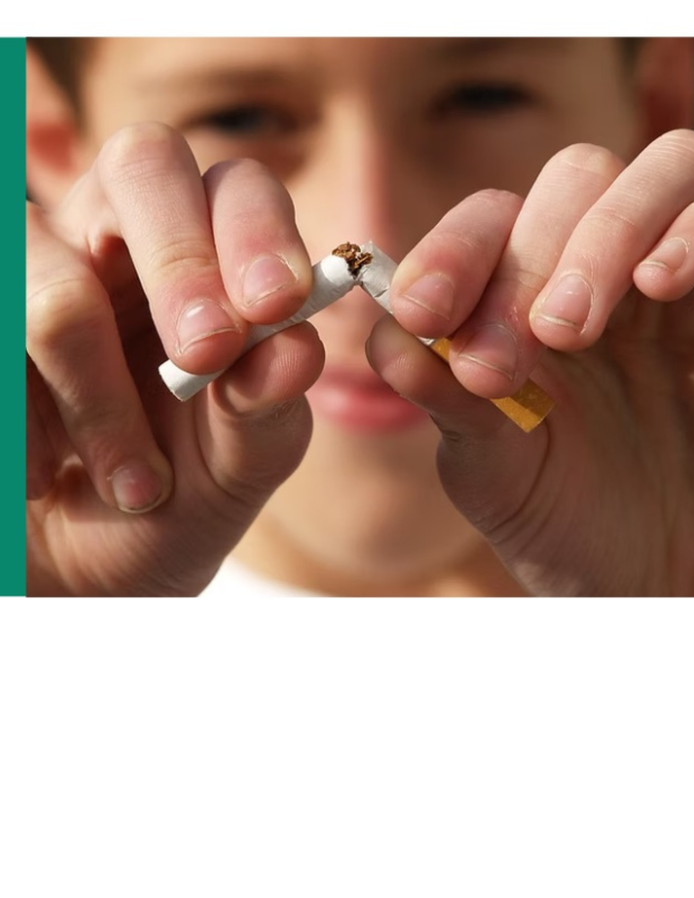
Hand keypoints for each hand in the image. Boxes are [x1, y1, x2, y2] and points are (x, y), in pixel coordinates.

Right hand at [27, 123, 321, 595]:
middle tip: (204, 354)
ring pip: (57, 276)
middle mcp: (117, 237)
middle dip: (182, 262)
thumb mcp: (235, 468)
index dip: (257, 232)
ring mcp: (30, 267)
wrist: (79, 573)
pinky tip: (45, 480)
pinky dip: (29, 432)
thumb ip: (269, 410)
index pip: (237, 188)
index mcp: (207, 260)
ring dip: (101, 395)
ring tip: (134, 487)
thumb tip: (299, 348)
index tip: (275, 305)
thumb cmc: (171, 502)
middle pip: (142, 164)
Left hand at [367, 130, 693, 594]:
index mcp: (534, 307)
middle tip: (506, 356)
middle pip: (576, 181)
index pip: (493, 226)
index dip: (452, 253)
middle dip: (526, 258)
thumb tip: (388, 338)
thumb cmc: (580, 535)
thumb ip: (448, 403)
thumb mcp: (498, 474)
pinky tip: (659, 282)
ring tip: (568, 328)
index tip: (422, 314)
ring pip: (666, 169)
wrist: (674, 589)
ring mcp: (693, 284)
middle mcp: (614, 278)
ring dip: (604, 233)